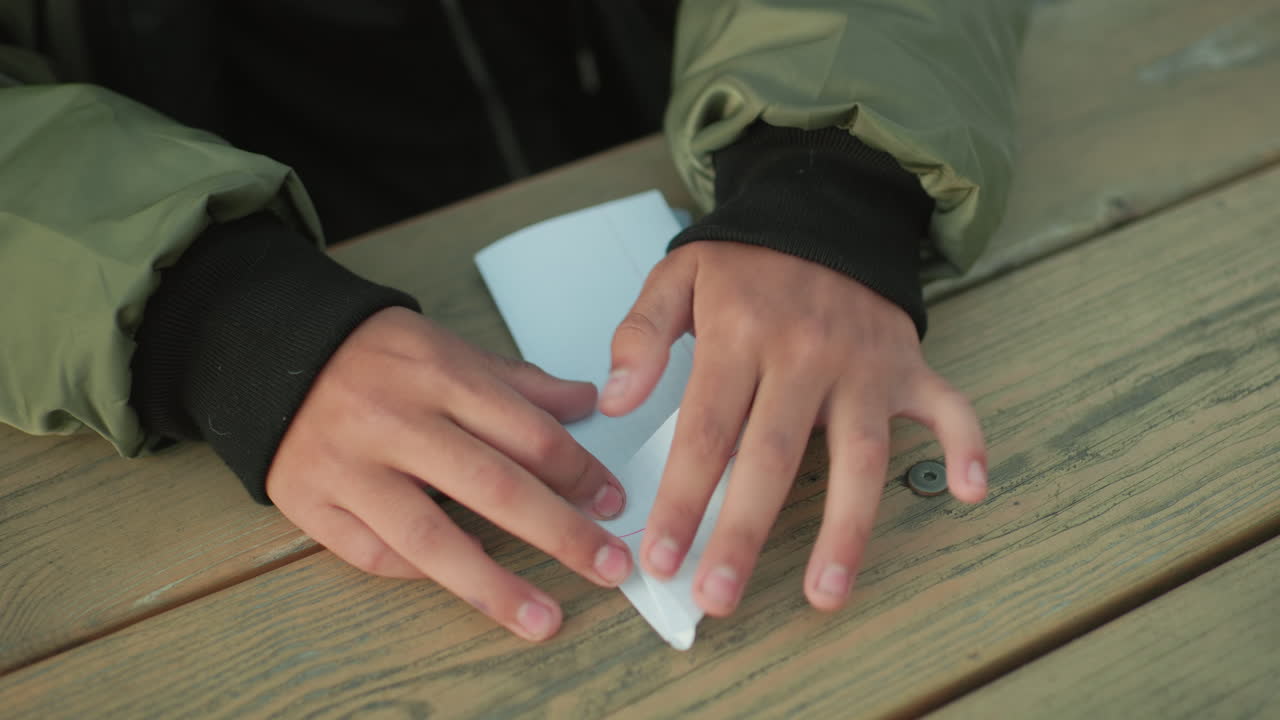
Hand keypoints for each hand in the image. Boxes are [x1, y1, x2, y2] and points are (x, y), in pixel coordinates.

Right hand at [266, 307, 631, 640]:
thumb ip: (520, 384)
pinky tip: (463, 583)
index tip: (614, 503)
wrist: (272, 354)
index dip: (580, 473)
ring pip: (432, 537)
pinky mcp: (312, 501)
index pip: (528, 432)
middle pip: (493, 487)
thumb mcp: (451, 350)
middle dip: (561, 534)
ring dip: (495, 585)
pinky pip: (377, 553)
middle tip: (608, 567)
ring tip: (544, 618)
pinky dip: (422, 573)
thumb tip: (589, 404)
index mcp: (440, 375)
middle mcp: (396, 421)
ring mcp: (350, 466)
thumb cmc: (376, 358)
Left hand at [600, 242, 985, 615]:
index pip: (707, 431)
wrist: (823, 202)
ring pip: (860, 456)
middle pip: (773, 457)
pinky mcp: (908, 365)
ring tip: (824, 594)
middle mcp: (806, 354)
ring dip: (847, 530)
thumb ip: (641, 334)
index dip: (682, 499)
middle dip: (743, 533)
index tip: (660, 559)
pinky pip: (949, 407)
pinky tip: (970, 494)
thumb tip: (616, 399)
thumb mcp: (678, 274)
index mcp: (741, 335)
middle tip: (717, 599)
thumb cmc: (746, 260)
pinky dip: (967, 445)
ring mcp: (864, 363)